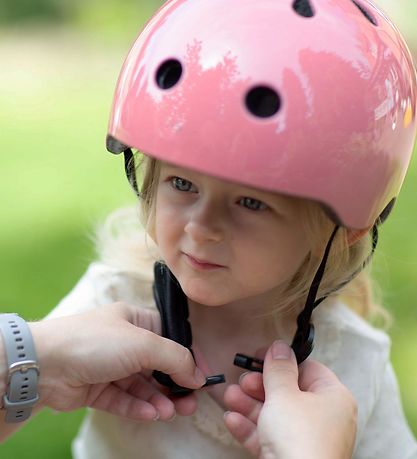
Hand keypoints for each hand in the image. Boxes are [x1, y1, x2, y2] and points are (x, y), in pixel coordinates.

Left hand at [29, 302, 205, 421]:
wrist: (45, 364)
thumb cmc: (95, 341)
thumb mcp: (143, 342)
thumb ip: (174, 358)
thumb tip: (197, 375)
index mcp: (135, 320)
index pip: (170, 338)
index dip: (189, 356)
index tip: (203, 376)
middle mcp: (124, 341)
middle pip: (157, 364)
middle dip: (175, 383)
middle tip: (190, 401)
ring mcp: (110, 365)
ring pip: (142, 385)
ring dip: (158, 398)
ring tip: (172, 411)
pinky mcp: (97, 388)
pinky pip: (124, 399)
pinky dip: (139, 406)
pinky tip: (152, 414)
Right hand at [224, 341, 356, 458]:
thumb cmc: (299, 439)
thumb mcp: (284, 395)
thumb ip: (278, 369)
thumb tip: (279, 347)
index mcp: (332, 398)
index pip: (307, 370)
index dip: (281, 361)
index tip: (259, 356)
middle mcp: (323, 419)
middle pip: (287, 393)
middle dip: (259, 386)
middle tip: (242, 380)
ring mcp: (306, 440)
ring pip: (275, 415)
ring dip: (249, 405)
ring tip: (229, 397)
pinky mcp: (290, 458)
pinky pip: (269, 437)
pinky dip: (250, 428)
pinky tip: (231, 420)